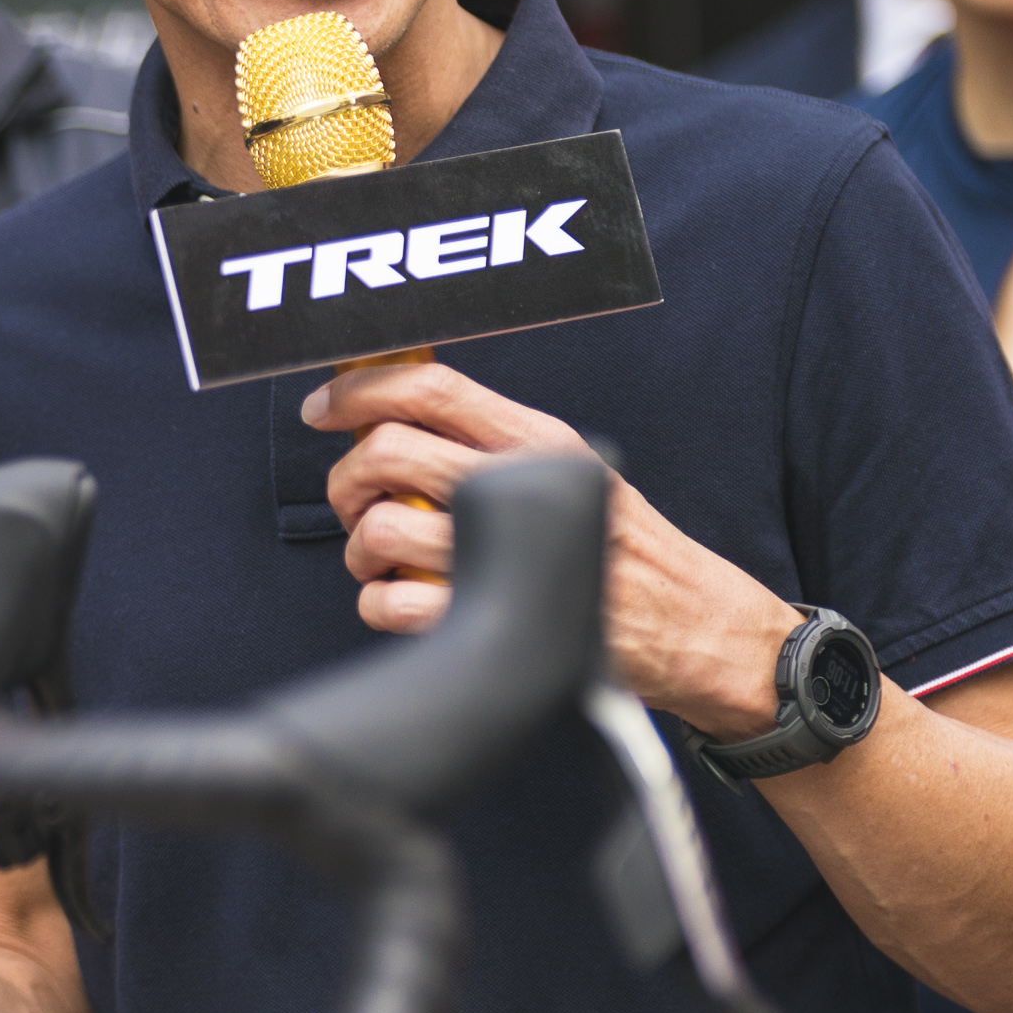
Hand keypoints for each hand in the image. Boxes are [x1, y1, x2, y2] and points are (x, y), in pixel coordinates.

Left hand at [305, 360, 799, 738]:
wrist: (689, 626)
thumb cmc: (619, 546)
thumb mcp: (572, 468)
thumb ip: (489, 439)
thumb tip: (391, 412)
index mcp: (538, 442)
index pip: (431, 387)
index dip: (359, 389)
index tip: (322, 406)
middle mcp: (522, 489)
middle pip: (388, 450)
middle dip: (348, 475)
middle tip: (357, 497)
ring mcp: (507, 556)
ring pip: (381, 527)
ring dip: (362, 548)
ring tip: (385, 558)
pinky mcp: (494, 621)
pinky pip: (390, 602)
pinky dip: (380, 602)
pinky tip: (404, 600)